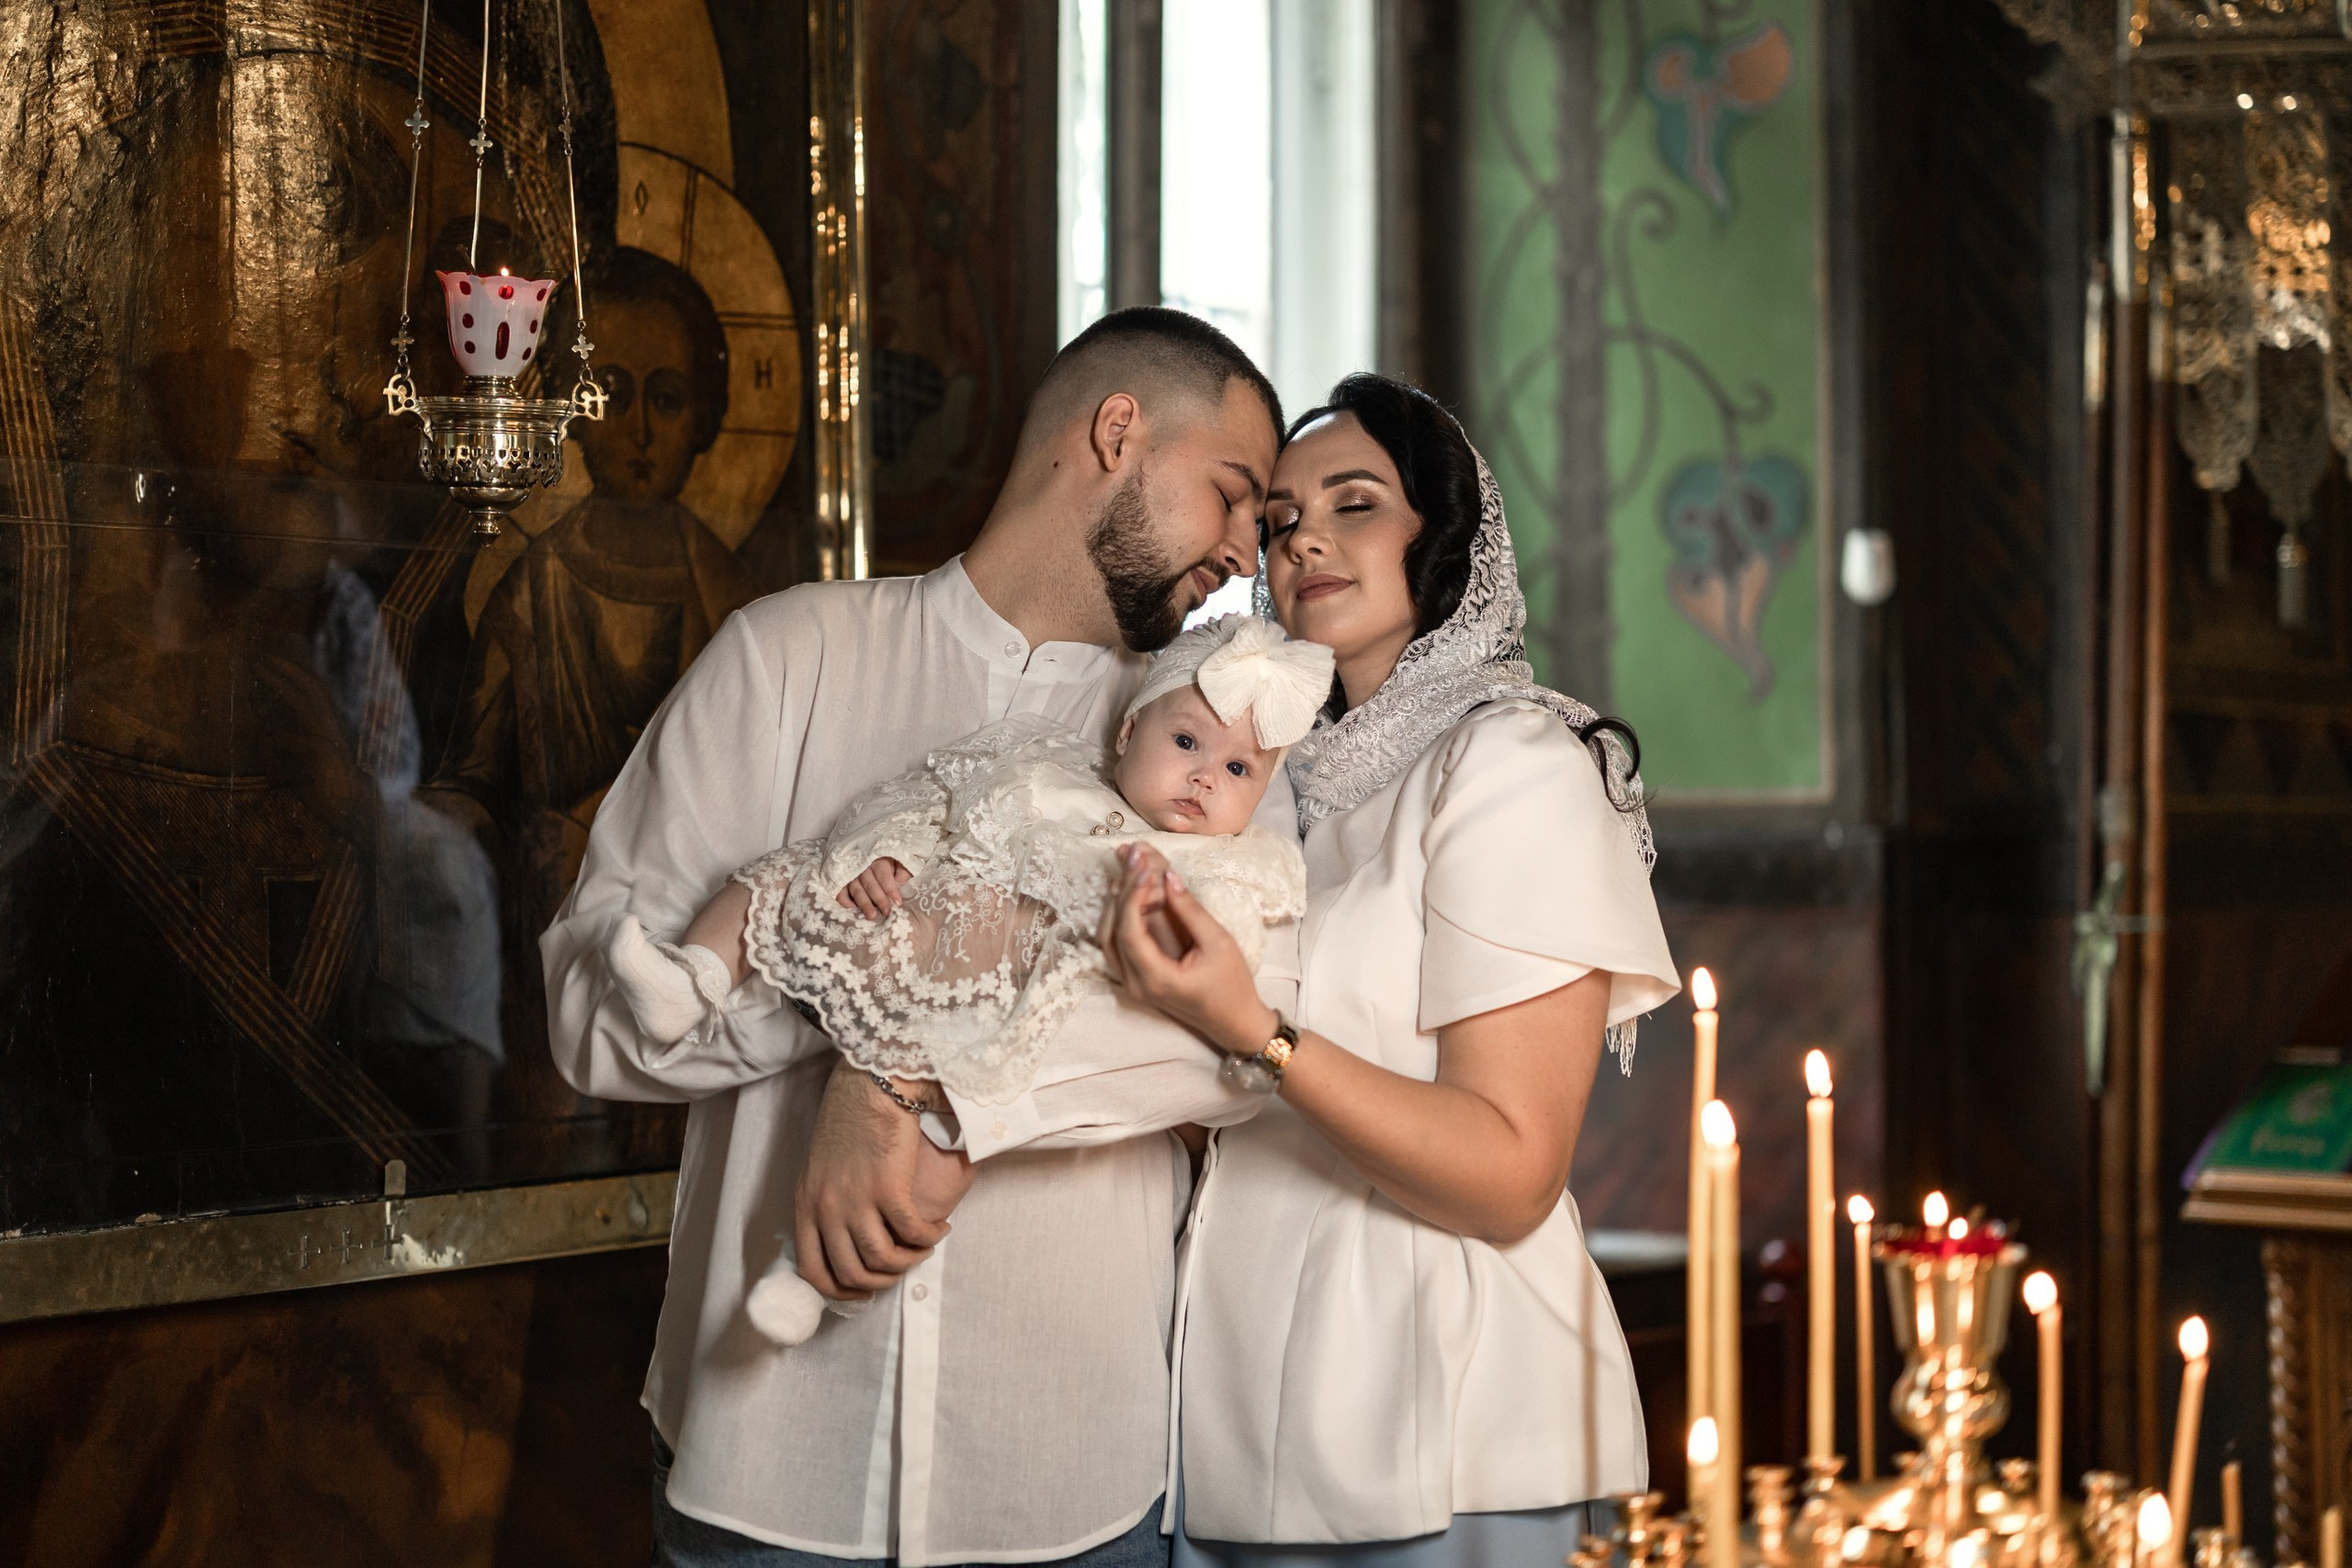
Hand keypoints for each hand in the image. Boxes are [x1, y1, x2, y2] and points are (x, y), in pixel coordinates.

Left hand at [793, 1058, 955, 1299]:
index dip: (841, 1291)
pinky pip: (911, 1233)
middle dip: (883, 1280)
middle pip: (852, 1274)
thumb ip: (826, 1200)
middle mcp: (826, 1208)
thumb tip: (845, 1234)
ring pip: (882, 1261)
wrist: (872, 1082)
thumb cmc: (851, 1116)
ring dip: (910, 1261)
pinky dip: (929, 1238)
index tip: (866, 1289)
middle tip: (904, 1265)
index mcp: (806, 1204)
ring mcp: (855, 1200)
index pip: (813, 1271)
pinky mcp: (888, 1188)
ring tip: (925, 1245)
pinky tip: (940, 1227)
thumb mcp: (822, 1166)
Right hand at [836, 857, 912, 920]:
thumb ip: (902, 870)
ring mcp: (849, 874)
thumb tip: (902, 882)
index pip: (883, 875)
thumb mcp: (897, 859)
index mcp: (877, 860)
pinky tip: (854, 910)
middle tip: (886, 913)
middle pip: (870, 884)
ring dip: (864, 904)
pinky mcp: (840, 881)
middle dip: (879, 899)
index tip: (898, 902)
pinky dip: (845, 902)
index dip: (891, 889)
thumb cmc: (885, 859)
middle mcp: (862, 867)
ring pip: (856, 890)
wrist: (862, 849)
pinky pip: (840, 893)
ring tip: (871, 916)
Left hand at [1104, 847, 1274, 1055]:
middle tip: (1132, 857)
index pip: (1129, 932)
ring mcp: (1132, 985)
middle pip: (1111, 933)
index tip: (1146, 868)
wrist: (1234, 1021)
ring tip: (1127, 869)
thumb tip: (1168, 876)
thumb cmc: (1232, 984)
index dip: (1133, 896)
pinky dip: (1118, 917)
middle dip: (1121, 891)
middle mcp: (1136, 985)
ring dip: (1114, 903)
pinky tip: (1128, 893)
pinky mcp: (1135, 979)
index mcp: (1156, 979)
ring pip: (1107, 939)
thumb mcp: (1219, 943)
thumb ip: (1190, 911)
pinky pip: (1116, 945)